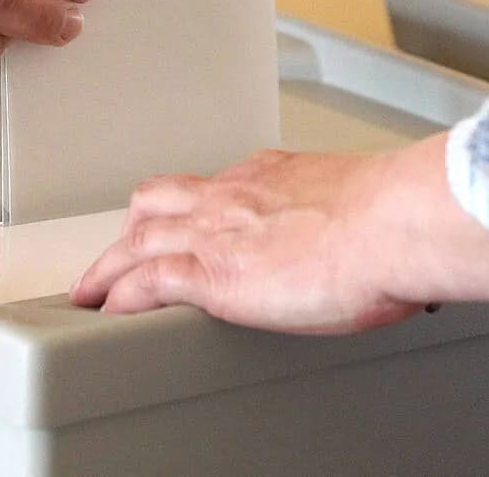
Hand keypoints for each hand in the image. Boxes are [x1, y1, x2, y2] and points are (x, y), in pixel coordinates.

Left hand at [73, 150, 424, 333]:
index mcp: (273, 177)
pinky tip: (107, 311)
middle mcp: (235, 195)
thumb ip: (349, 215)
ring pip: (138, 240)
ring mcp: (216, 232)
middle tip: (121, 252)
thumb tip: (368, 241)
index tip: (190, 220)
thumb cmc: (395, 218)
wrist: (392, 224)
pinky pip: (145, 284)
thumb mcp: (364, 203)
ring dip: (110, 265)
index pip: (215, 186)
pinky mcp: (210, 273)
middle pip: (159, 201)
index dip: (191, 206)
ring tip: (94, 289)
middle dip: (134, 228)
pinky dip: (120, 298)